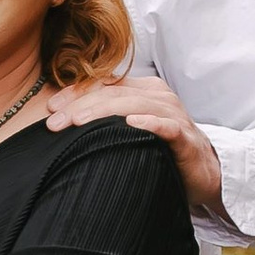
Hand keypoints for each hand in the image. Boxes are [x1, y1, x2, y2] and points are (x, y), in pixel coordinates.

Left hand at [42, 69, 224, 212]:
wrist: (204, 170)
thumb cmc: (160, 149)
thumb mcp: (130, 129)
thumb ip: (105, 121)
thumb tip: (64, 121)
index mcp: (142, 89)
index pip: (103, 84)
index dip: (75, 93)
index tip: (50, 109)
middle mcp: (157, 96)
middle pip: (113, 93)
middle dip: (80, 106)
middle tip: (54, 123)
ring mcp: (173, 114)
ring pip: (135, 105)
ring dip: (104, 112)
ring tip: (79, 121)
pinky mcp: (186, 136)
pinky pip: (167, 126)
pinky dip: (150, 123)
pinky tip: (132, 123)